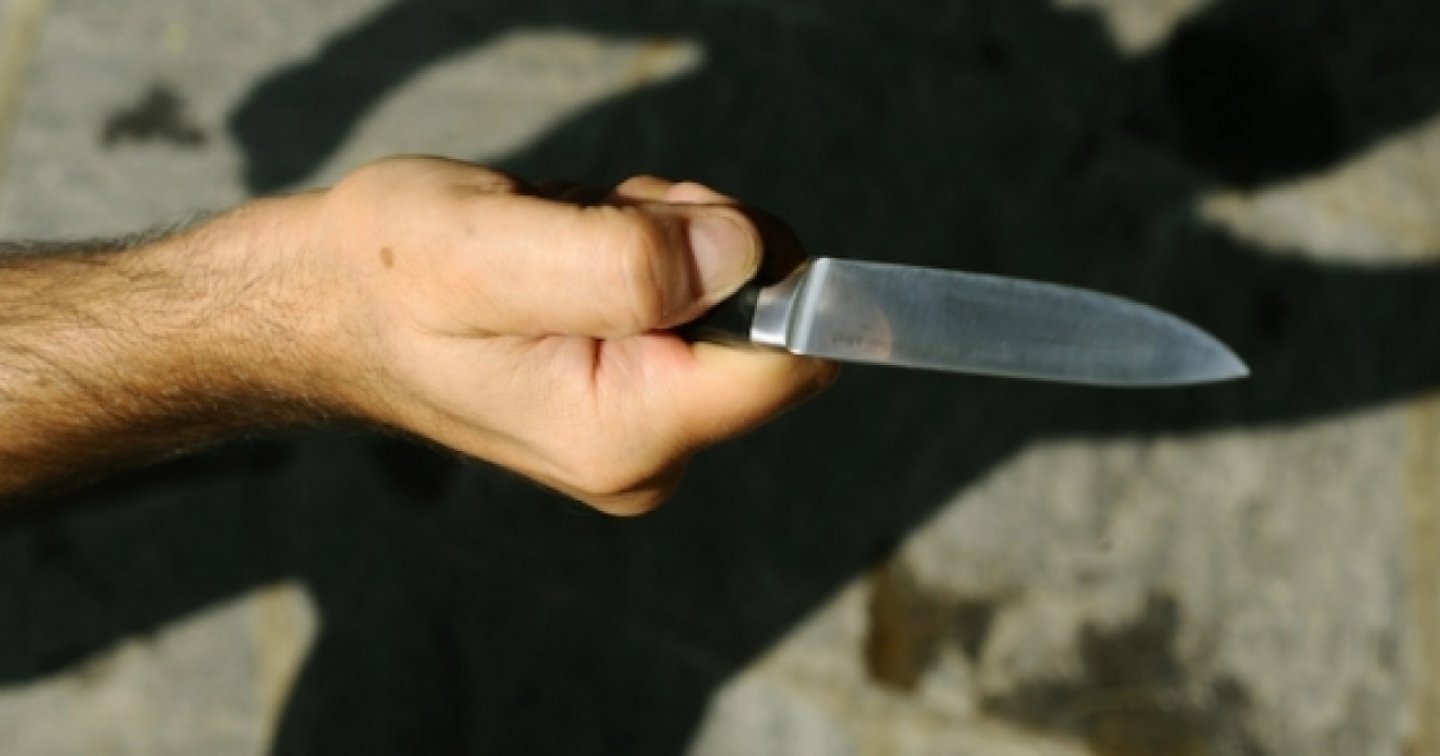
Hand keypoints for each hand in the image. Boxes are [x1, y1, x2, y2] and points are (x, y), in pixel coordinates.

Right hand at [296, 157, 835, 513]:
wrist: (329, 305)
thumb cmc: (386, 277)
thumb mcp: (489, 250)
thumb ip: (624, 259)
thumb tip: (746, 252)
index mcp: (626, 434)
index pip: (789, 358)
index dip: (758, 267)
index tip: (669, 224)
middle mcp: (649, 453)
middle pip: (763, 320)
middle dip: (694, 245)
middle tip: (590, 227)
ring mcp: (644, 431)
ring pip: (727, 298)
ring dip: (659, 239)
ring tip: (562, 242)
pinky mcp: (634, 399)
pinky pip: (690, 302)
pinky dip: (642, 253)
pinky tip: (567, 255)